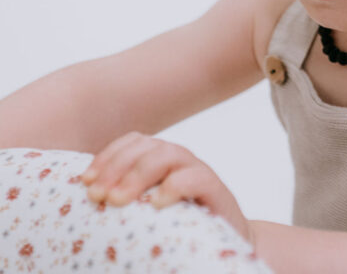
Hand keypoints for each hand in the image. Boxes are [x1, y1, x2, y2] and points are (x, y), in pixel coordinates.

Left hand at [80, 131, 252, 242]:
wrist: (228, 238)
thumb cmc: (181, 224)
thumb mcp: (148, 207)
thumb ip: (129, 197)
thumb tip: (87, 200)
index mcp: (162, 159)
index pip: (134, 141)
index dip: (108, 155)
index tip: (85, 180)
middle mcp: (180, 159)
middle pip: (147, 145)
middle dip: (117, 167)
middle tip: (97, 195)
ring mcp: (198, 171)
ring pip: (168, 154)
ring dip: (139, 174)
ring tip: (118, 200)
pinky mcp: (216, 190)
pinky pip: (197, 178)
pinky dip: (175, 186)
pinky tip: (156, 204)